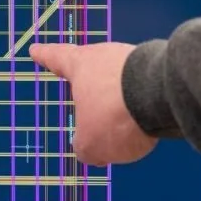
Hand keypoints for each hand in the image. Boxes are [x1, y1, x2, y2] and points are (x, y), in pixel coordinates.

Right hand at [30, 42, 157, 165]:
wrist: (165, 97)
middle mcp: (107, 56)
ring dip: (122, 105)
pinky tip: (149, 126)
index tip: (36, 49)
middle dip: (92, 89)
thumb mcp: (90, 144)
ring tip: (127, 132)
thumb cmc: (115, 114)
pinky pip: (146, 92)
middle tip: (90, 104)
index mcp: (81, 66)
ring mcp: (136, 61)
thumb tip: (92, 150)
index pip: (57, 58)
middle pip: (95, 71)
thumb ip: (85, 147)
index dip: (45, 56)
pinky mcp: (161, 71)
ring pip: (123, 85)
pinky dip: (144, 108)